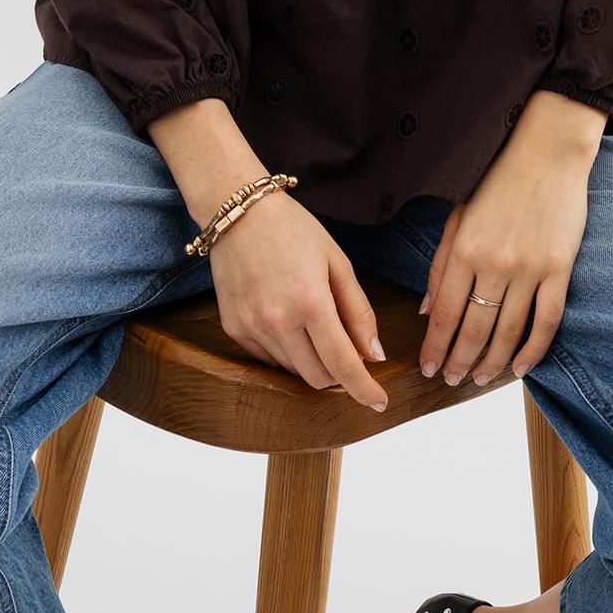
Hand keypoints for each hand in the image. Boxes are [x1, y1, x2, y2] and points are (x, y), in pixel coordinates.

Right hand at [207, 188, 389, 410]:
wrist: (237, 210)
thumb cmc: (292, 229)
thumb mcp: (336, 262)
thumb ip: (358, 312)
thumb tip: (374, 355)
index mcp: (310, 301)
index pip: (343, 364)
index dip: (364, 389)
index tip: (379, 402)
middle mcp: (277, 320)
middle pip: (318, 377)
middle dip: (338, 374)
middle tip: (346, 348)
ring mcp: (251, 326)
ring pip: (293, 370)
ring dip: (311, 360)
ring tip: (310, 321)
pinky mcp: (233, 327)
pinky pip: (267, 358)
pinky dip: (285, 350)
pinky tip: (285, 318)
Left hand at [417, 119, 594, 386]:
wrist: (546, 152)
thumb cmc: (495, 180)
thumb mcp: (457, 216)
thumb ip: (441, 265)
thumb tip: (426, 310)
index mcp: (464, 249)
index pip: (445, 313)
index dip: (435, 346)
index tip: (427, 368)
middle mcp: (495, 264)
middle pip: (474, 330)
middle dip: (458, 361)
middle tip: (449, 381)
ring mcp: (530, 269)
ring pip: (508, 332)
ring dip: (491, 363)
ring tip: (478, 379)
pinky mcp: (559, 270)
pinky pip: (546, 322)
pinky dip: (533, 350)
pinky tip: (520, 368)